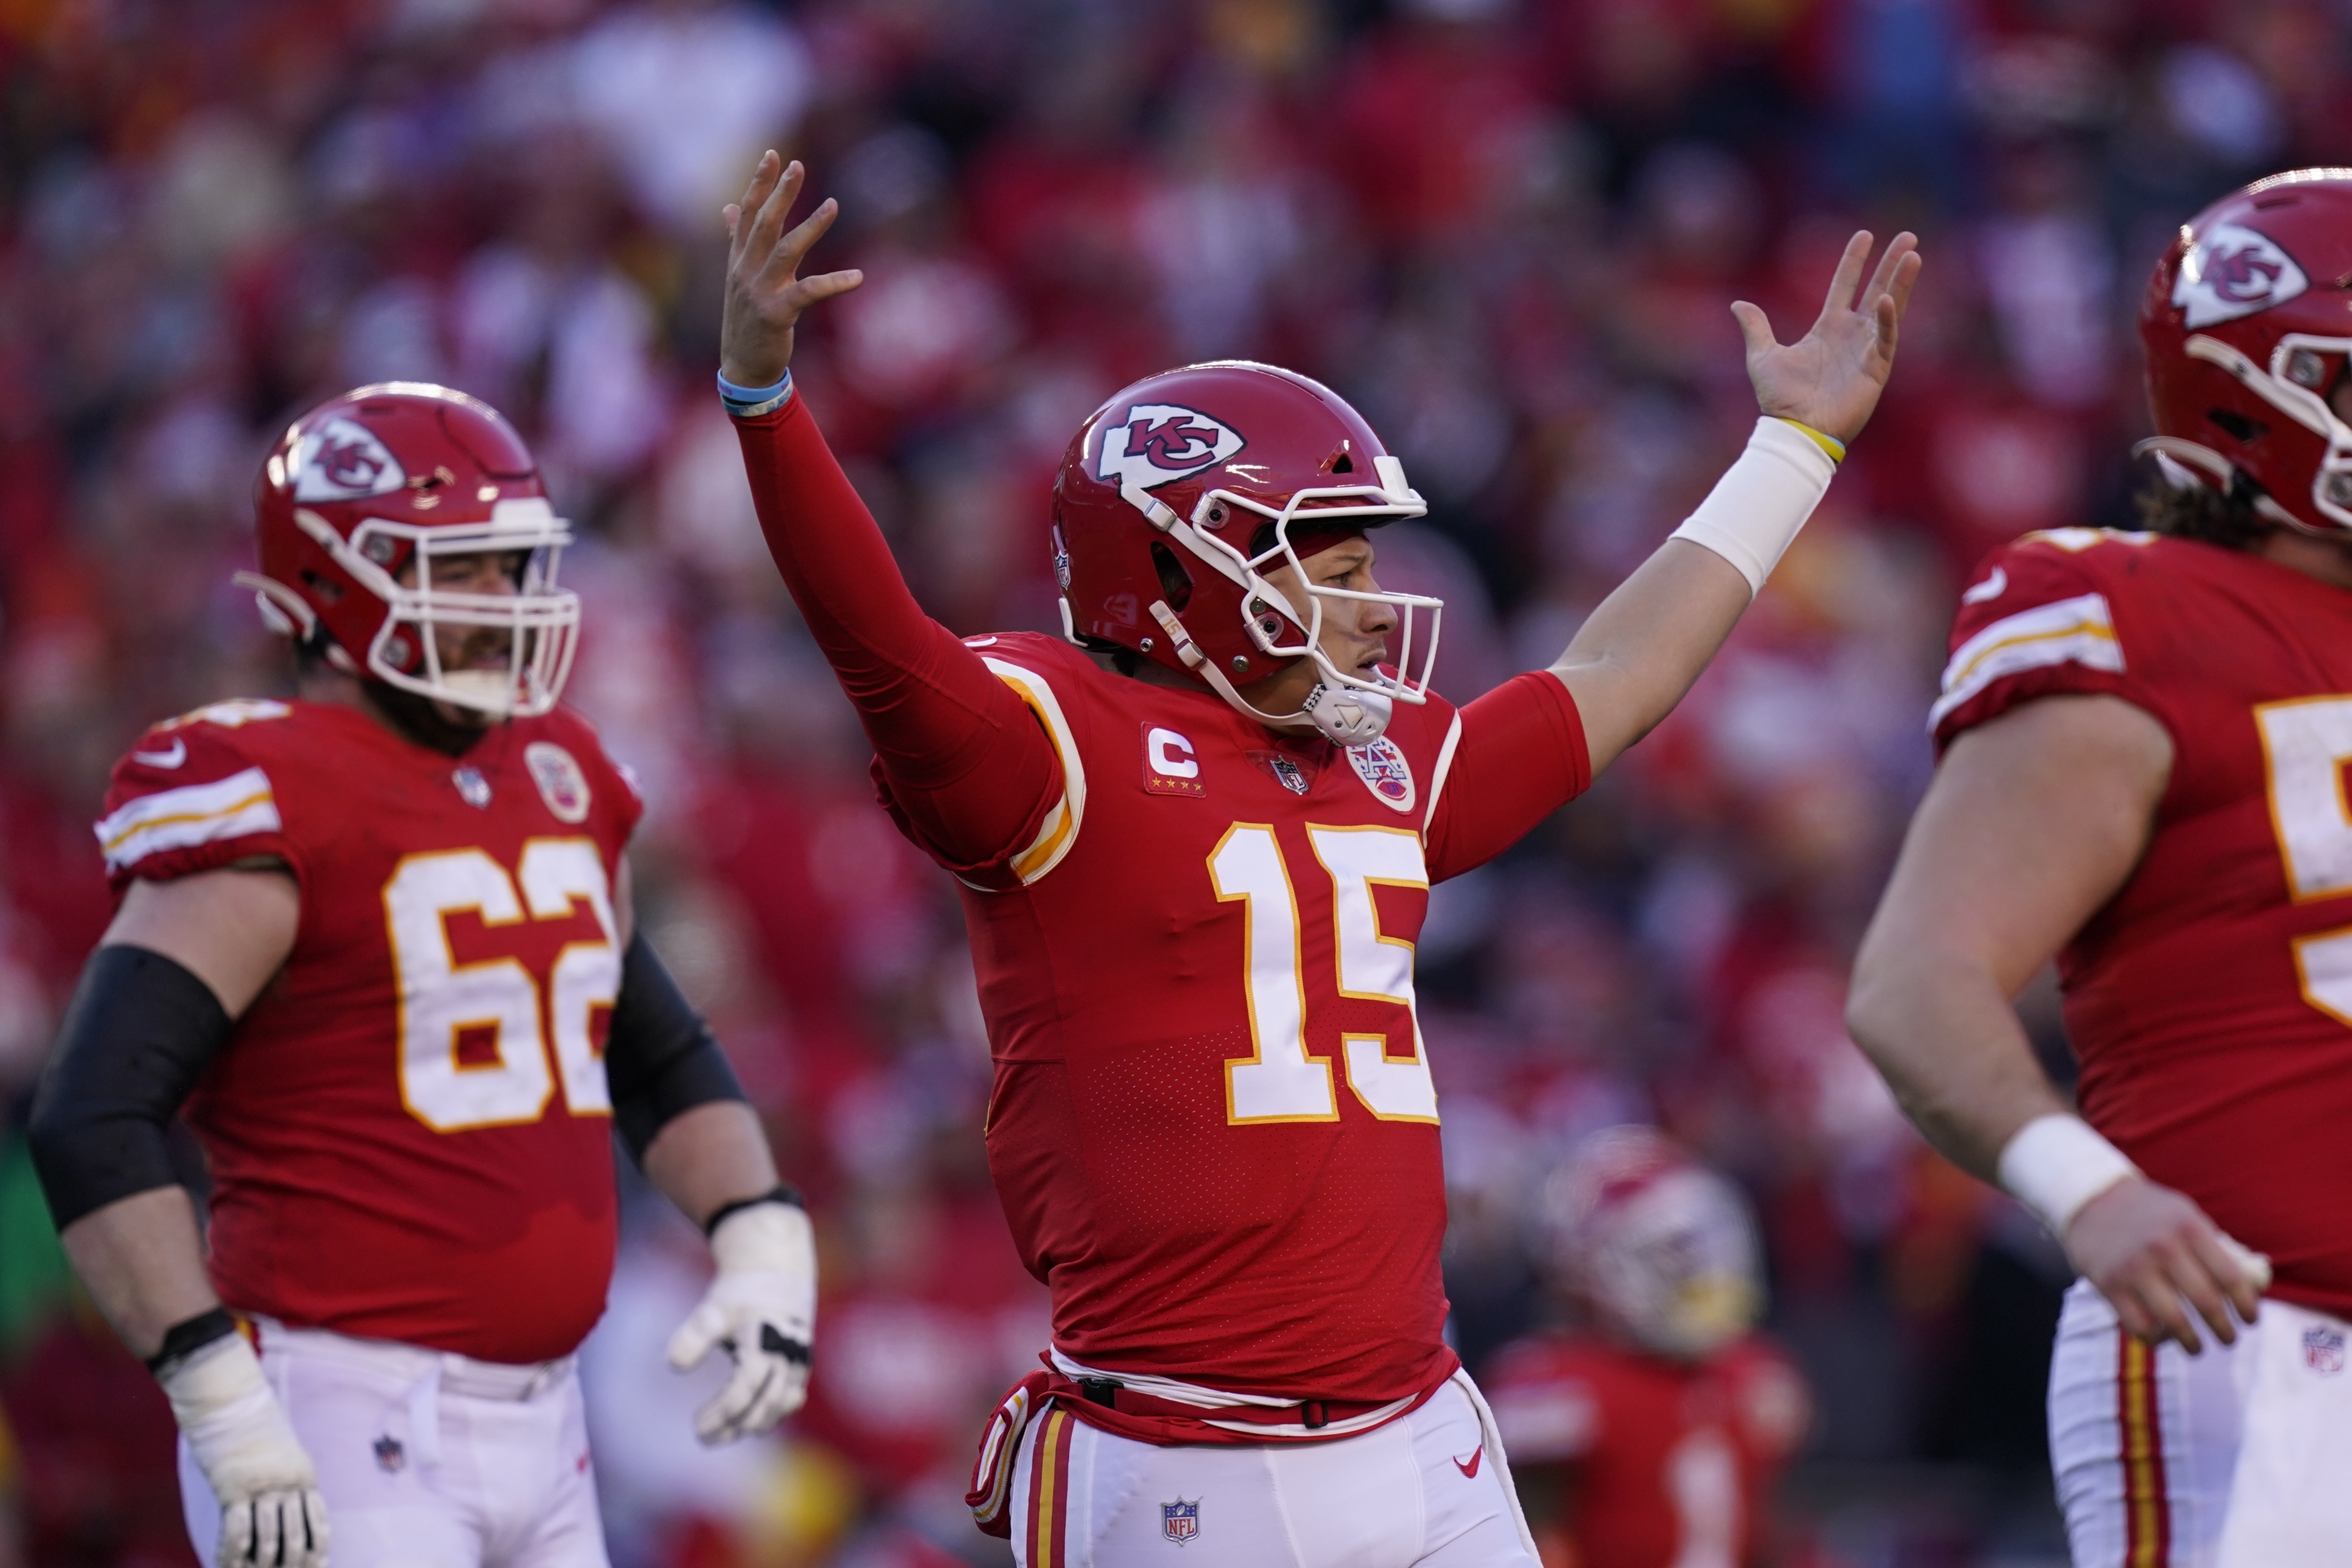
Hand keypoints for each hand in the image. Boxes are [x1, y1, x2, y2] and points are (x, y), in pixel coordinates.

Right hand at [159, 1337, 328, 1567]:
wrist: (233, 1403)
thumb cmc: (255, 1432)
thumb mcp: (284, 1456)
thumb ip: (290, 1484)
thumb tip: (292, 1514)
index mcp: (305, 1477)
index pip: (318, 1522)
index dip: (318, 1550)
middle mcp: (289, 1484)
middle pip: (296, 1536)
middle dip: (291, 1564)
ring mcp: (262, 1486)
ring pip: (269, 1538)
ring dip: (262, 1564)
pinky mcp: (234, 1488)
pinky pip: (237, 1529)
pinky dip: (233, 1553)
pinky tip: (228, 1565)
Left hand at [667, 1200, 816, 1443]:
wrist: (776, 1267)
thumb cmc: (740, 1292)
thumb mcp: (713, 1309)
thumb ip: (694, 1336)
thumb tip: (674, 1367)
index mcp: (765, 1341)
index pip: (744, 1389)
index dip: (721, 1412)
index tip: (696, 1426)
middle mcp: (788, 1354)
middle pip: (765, 1403)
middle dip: (735, 1425)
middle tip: (704, 1437)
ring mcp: (799, 1359)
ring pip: (782, 1404)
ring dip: (755, 1423)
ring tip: (726, 1434)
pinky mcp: (802, 1361)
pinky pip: (792, 1395)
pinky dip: (775, 1412)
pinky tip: (755, 1422)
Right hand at [720, 152, 863, 388]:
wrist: (742, 366)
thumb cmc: (746, 318)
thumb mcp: (738, 275)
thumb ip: (736, 238)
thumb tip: (728, 206)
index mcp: (739, 258)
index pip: (748, 212)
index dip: (759, 183)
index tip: (773, 154)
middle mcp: (745, 270)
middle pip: (764, 224)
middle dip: (780, 193)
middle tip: (797, 164)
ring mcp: (759, 292)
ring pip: (785, 250)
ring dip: (810, 226)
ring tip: (833, 204)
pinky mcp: (775, 314)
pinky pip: (808, 293)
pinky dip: (834, 283)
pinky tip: (858, 277)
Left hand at [1734, 230, 1921, 445]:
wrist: (1794, 429)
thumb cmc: (1780, 399)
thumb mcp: (1762, 357)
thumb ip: (1755, 328)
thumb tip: (1737, 304)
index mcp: (1828, 328)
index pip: (1844, 286)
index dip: (1854, 261)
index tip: (1865, 235)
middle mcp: (1851, 335)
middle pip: (1876, 290)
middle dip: (1891, 264)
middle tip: (1908, 237)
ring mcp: (1866, 350)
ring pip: (1889, 309)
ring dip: (1901, 283)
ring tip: (1914, 256)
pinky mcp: (1875, 369)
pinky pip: (1885, 340)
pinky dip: (1887, 321)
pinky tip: (1888, 299)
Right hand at [2065, 1176, 2266, 1352]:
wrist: (2092, 1198)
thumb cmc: (2149, 1212)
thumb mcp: (2186, 1215)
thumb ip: (2215, 1248)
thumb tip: (2252, 1288)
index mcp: (2189, 1228)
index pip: (2231, 1278)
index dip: (2246, 1306)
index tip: (2250, 1320)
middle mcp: (2162, 1247)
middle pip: (2207, 1303)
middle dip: (2225, 1330)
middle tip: (2229, 1339)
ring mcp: (2134, 1268)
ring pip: (2175, 1322)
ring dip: (2193, 1343)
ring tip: (2197, 1348)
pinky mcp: (2109, 1284)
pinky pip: (2140, 1326)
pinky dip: (2156, 1339)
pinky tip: (2162, 1336)